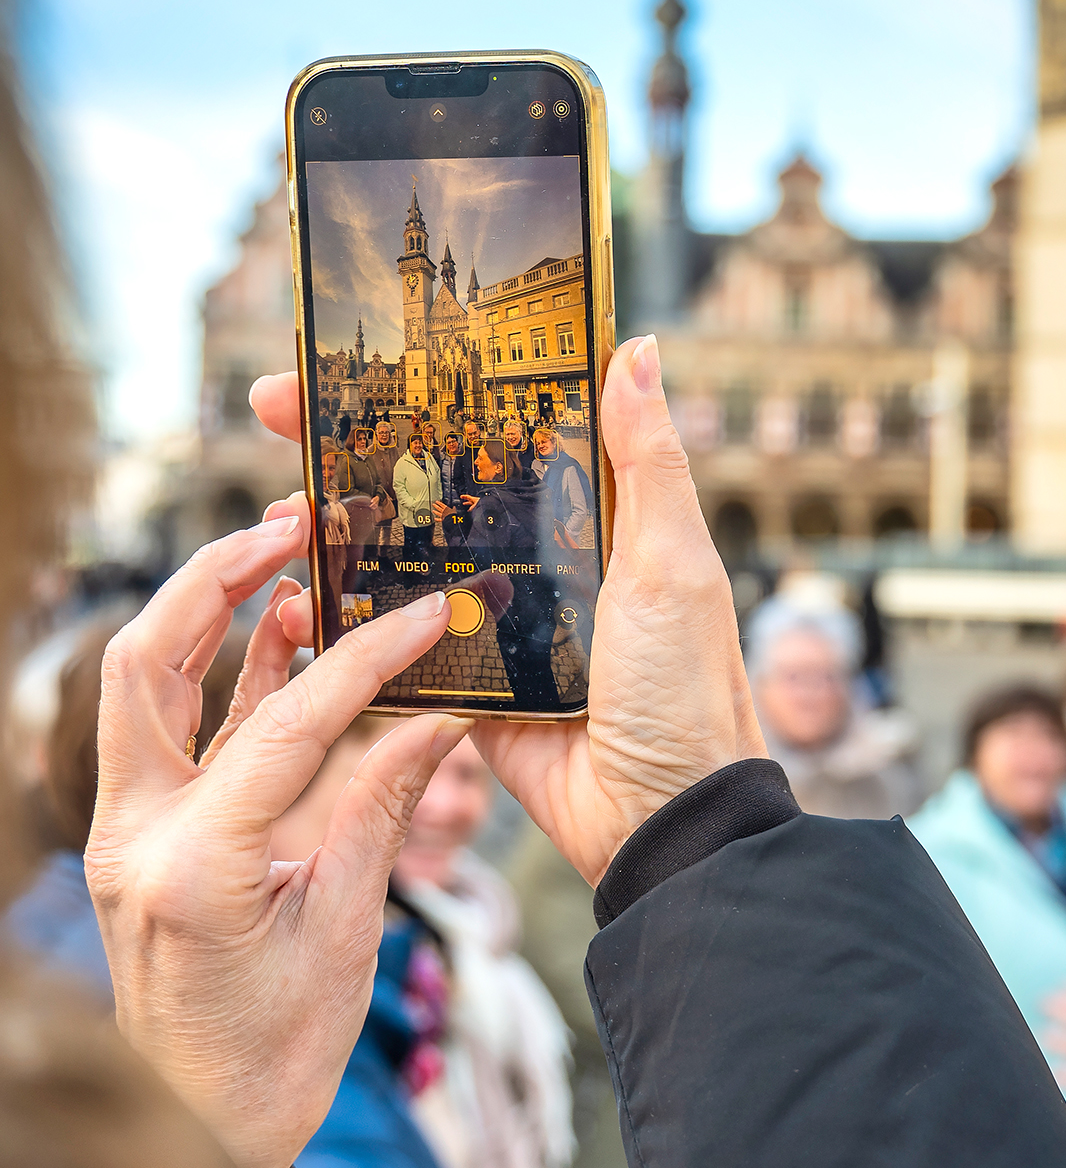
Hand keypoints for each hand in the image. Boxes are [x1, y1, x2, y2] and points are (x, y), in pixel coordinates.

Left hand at [86, 511, 462, 1167]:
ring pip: (143, 687)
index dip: (368, 658)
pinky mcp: (138, 842)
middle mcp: (135, 836)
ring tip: (294, 563)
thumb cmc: (276, 1058)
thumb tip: (438, 712)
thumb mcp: (345, 934)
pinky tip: (283, 643)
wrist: (203, 1136)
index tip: (429, 613)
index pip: (285, 723)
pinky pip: (169, 735)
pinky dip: (222, 681)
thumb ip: (379, 810)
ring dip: (211, 615)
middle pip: (150, 662)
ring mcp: (124, 836)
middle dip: (219, 578)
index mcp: (192, 865)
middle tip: (298, 525)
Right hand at [250, 336, 764, 884]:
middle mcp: (539, 563)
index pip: (498, 431)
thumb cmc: (686, 690)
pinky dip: (344, 623)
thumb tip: (639, 347)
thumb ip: (649, 464)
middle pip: (432, 486)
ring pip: (402, 563)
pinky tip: (294, 592)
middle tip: (277, 407)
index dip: (434, 391)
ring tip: (277, 500)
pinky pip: (394, 647)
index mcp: (592, 521)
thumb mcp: (673, 565)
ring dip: (338, 531)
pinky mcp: (464, 688)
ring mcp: (495, 624)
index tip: (363, 353)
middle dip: (353, 447)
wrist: (661, 820)